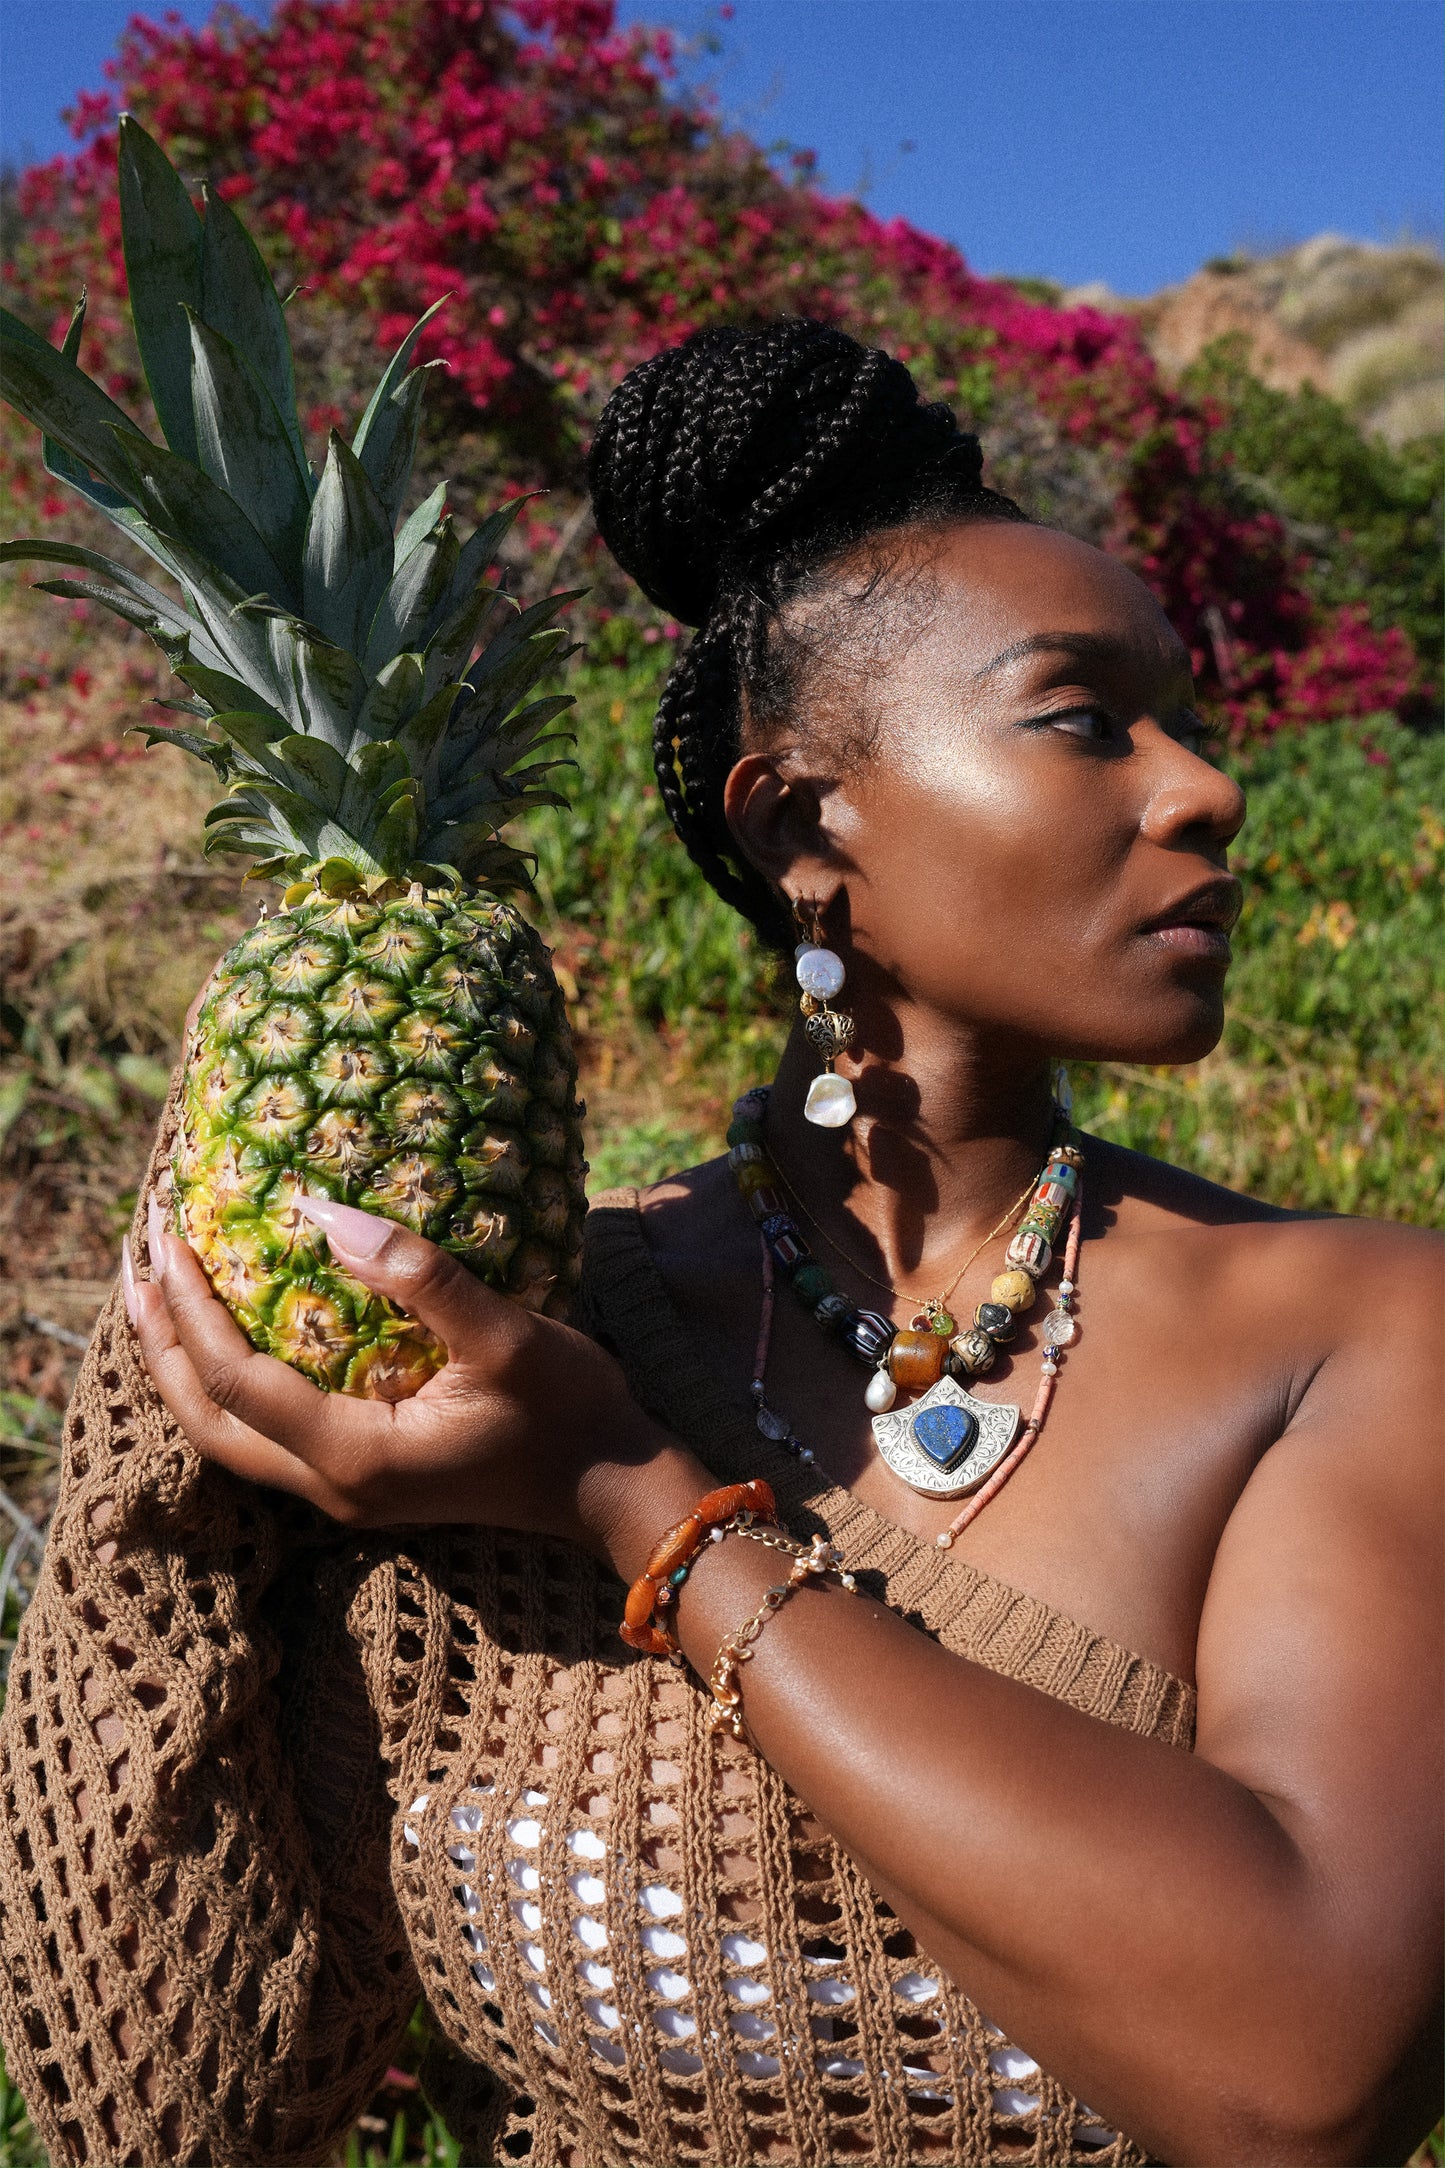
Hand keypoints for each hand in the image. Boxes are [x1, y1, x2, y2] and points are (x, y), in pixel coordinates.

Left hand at [122, 1193, 687, 1554]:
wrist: (615, 1489)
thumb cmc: (571, 1410)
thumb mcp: (507, 1334)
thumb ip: (418, 1276)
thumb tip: (321, 1211)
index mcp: (356, 1456)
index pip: (234, 1380)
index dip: (190, 1306)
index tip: (169, 1232)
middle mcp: (333, 1488)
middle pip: (204, 1421)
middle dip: (160, 1340)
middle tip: (138, 1257)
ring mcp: (345, 1494)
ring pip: (226, 1436)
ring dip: (184, 1365)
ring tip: (161, 1293)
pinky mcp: (363, 1483)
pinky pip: (265, 1434)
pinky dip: (229, 1382)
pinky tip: (234, 1333)